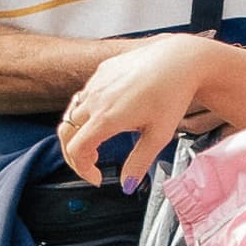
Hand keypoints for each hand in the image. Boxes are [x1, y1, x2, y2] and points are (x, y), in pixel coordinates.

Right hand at [55, 38, 208, 190]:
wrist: (179, 60)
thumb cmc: (172, 94)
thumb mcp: (159, 135)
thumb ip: (139, 162)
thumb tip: (128, 185)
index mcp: (107, 118)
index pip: (76, 151)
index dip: (82, 170)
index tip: (96, 177)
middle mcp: (95, 99)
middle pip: (66, 133)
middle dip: (74, 154)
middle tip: (89, 165)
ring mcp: (96, 83)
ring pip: (72, 113)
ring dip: (78, 132)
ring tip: (96, 142)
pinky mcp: (101, 72)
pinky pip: (84, 95)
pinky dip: (86, 112)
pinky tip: (105, 116)